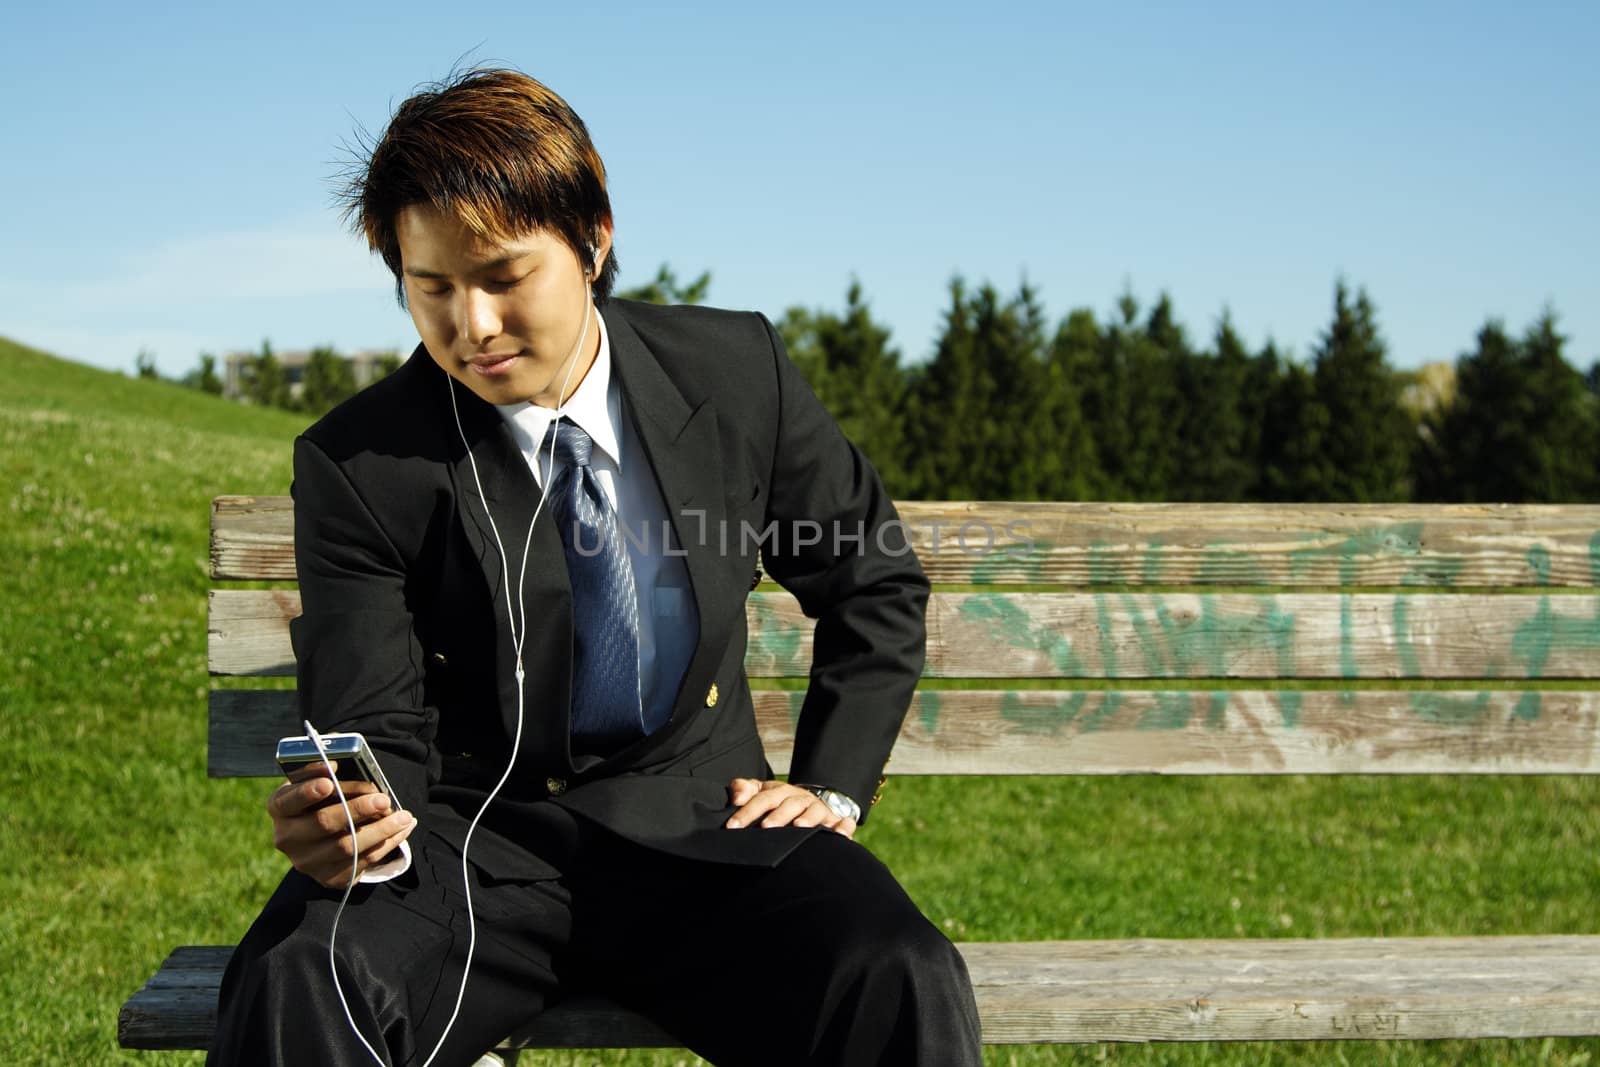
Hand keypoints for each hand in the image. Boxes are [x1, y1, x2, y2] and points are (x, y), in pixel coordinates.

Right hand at [267, 761, 415, 887]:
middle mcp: (287, 837)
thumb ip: (325, 770)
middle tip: (383, 799)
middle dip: (358, 809)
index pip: (288, 800)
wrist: (324, 835)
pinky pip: (362, 862)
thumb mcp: (318, 780)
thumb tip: (338, 761)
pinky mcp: (329, 877)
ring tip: (404, 816)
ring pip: (347, 847)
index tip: (329, 782)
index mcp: (279, 808)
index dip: (307, 792)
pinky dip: (387, 843)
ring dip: (380, 830)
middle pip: (323, 824)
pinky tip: (402, 829)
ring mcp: (306, 861)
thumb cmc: (324, 797)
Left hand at [724, 778, 856, 838]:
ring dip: (808, 818)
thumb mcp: (760, 793)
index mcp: (780, 791)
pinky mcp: (835, 822)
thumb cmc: (778, 802)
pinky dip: (844, 827)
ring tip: (799, 827)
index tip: (733, 826)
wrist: (808, 803)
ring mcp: (819, 810)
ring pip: (815, 811)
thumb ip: (744, 790)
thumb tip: (736, 796)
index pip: (763, 798)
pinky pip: (844, 823)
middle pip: (789, 804)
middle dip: (778, 815)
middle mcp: (801, 798)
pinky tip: (840, 835)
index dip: (748, 811)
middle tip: (766, 827)